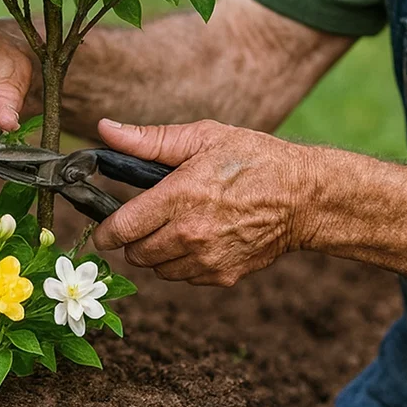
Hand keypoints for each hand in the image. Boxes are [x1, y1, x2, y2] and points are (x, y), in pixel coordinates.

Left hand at [91, 118, 314, 286]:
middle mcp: (190, 233)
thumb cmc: (253, 158)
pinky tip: (200, 237)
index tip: (105, 226)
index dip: (106, 229)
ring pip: (158, 269)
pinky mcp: (223, 276)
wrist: (302, 196)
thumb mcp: (203, 136)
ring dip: (158, 252)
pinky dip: (183, 262)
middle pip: (135, 253)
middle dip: (134, 238)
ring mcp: (207, 259)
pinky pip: (184, 277)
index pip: (122, 227)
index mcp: (181, 195)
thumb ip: (149, 139)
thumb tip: (105, 129)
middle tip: (149, 218)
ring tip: (177, 225)